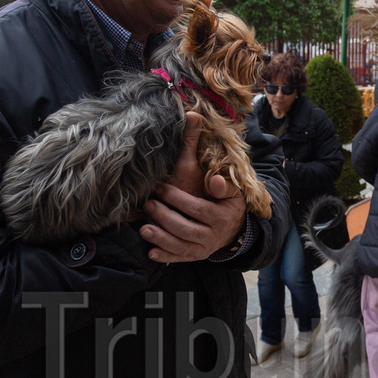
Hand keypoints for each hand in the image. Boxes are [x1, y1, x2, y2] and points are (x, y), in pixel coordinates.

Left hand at [141, 111, 246, 261]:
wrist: (233, 226)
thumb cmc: (221, 197)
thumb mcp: (219, 176)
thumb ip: (201, 151)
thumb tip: (193, 119)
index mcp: (221, 214)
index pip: (196, 208)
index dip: (177, 200)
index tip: (160, 188)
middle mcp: (214, 234)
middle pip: (187, 229)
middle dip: (166, 218)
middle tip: (148, 205)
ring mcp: (204, 248)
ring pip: (182, 246)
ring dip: (162, 238)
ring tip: (144, 228)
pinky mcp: (195, 256)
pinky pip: (180, 259)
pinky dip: (166, 256)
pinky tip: (150, 252)